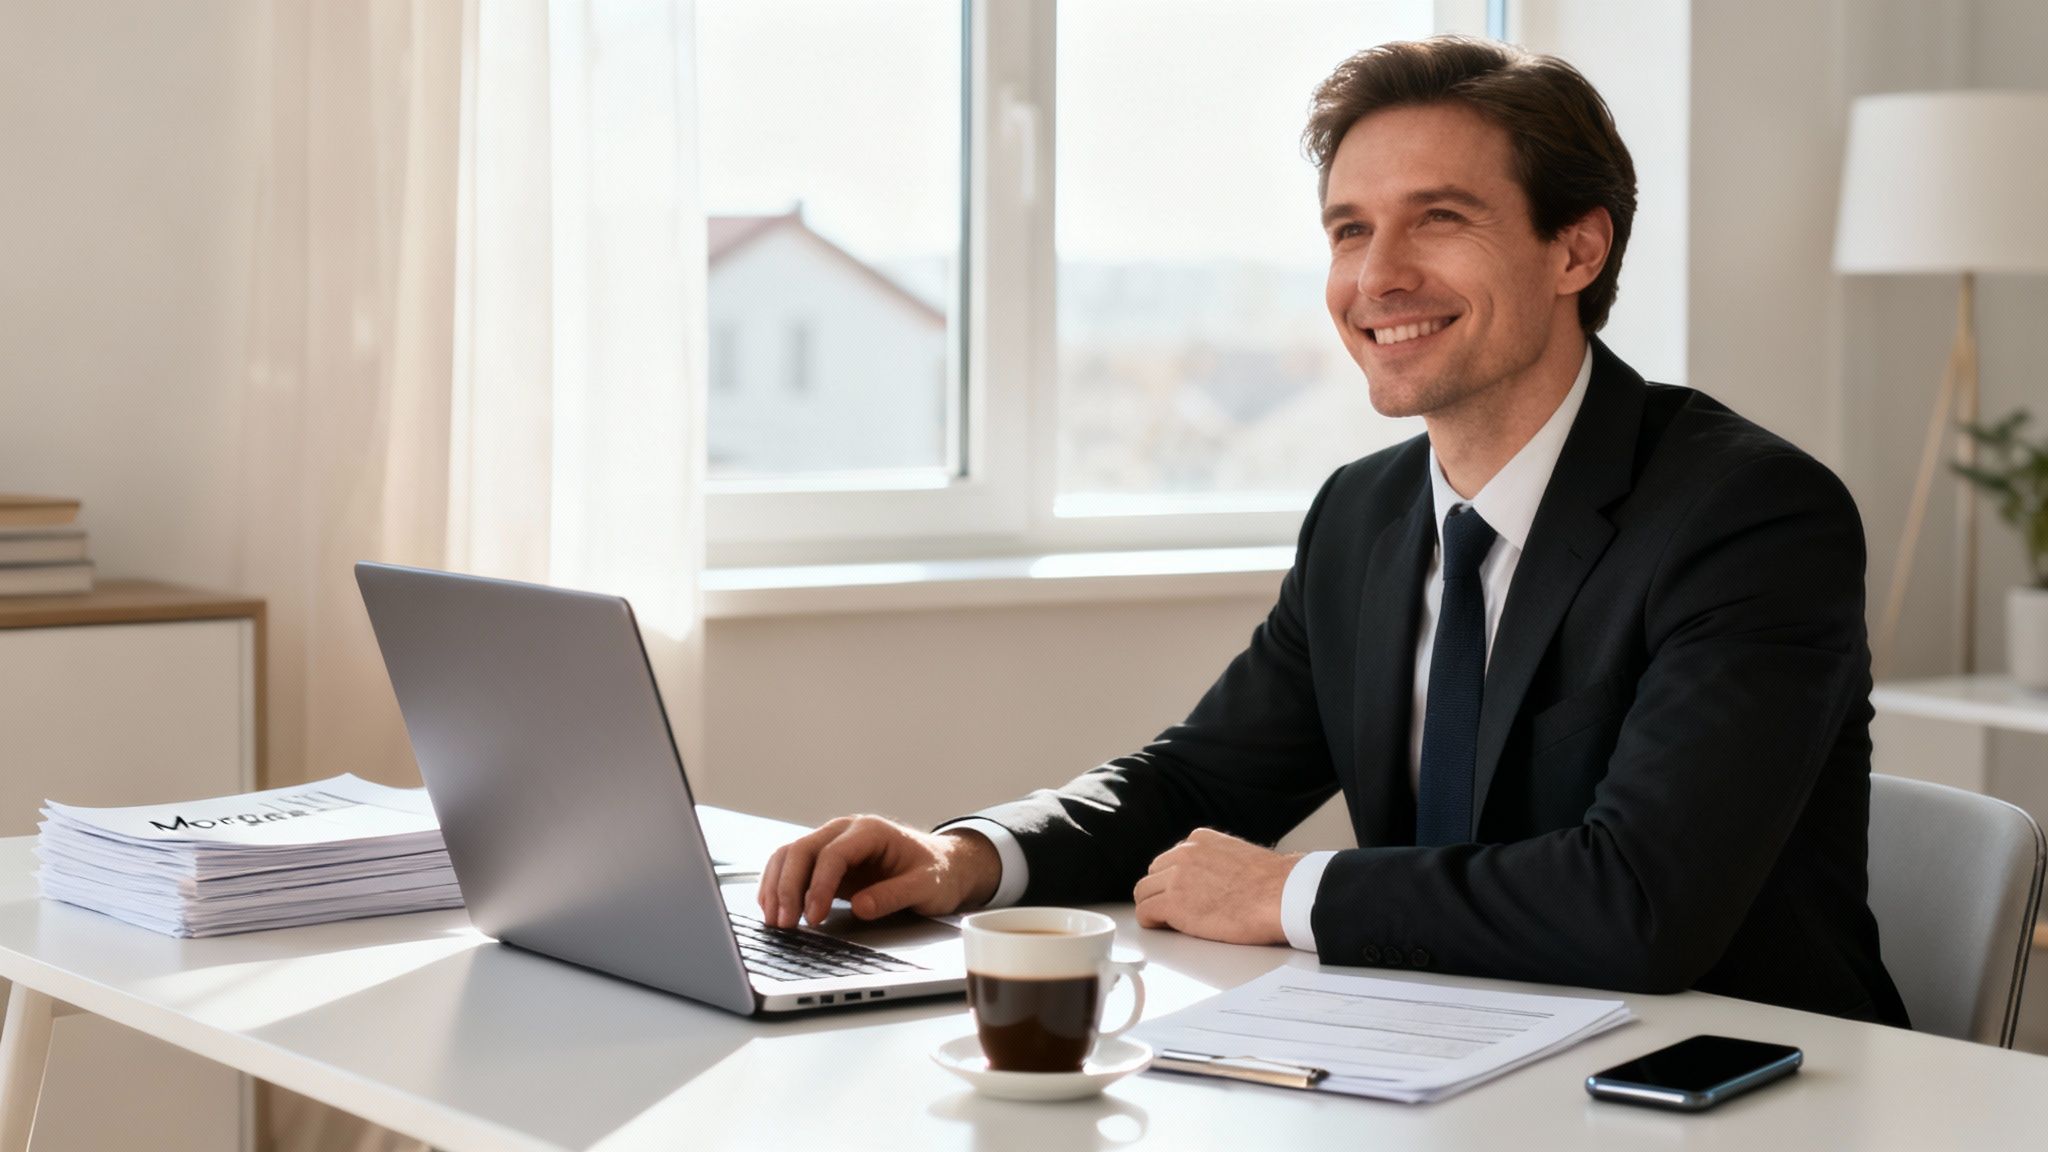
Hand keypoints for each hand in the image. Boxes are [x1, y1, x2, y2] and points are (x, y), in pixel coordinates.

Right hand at [756, 815, 1001, 928]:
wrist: (942, 864)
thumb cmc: (935, 872)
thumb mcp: (926, 886)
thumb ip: (894, 895)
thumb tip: (860, 907)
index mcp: (870, 831)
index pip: (832, 854)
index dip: (818, 886)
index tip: (813, 917)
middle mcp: (845, 831)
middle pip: (802, 850)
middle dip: (788, 888)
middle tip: (785, 923)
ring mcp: (832, 844)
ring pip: (789, 856)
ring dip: (777, 887)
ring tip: (775, 921)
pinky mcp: (825, 862)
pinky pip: (792, 867)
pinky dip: (778, 886)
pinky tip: (774, 909)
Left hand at [1132, 828, 1299, 945]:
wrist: (1282, 896)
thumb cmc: (1273, 884)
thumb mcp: (1240, 855)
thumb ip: (1218, 860)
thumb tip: (1214, 878)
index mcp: (1201, 840)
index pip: (1171, 858)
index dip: (1175, 879)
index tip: (1182, 892)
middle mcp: (1184, 853)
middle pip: (1154, 873)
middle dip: (1161, 891)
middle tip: (1174, 909)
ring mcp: (1176, 878)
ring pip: (1144, 892)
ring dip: (1154, 906)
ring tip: (1169, 921)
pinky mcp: (1173, 904)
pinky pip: (1145, 913)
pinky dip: (1152, 922)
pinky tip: (1164, 928)